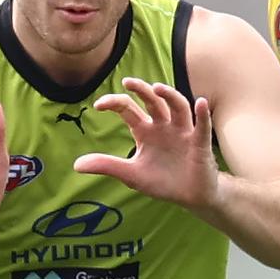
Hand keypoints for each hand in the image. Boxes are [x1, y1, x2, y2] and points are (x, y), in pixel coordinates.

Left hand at [73, 77, 217, 209]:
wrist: (189, 197)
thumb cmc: (161, 181)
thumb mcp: (131, 174)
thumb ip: (107, 166)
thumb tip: (76, 165)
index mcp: (145, 131)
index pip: (128, 110)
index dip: (114, 103)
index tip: (98, 105)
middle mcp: (163, 126)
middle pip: (153, 101)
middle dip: (141, 90)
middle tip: (128, 81)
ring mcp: (182, 132)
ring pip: (178, 107)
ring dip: (170, 95)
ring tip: (158, 88)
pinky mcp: (199, 143)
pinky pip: (202, 126)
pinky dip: (203, 115)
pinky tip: (201, 102)